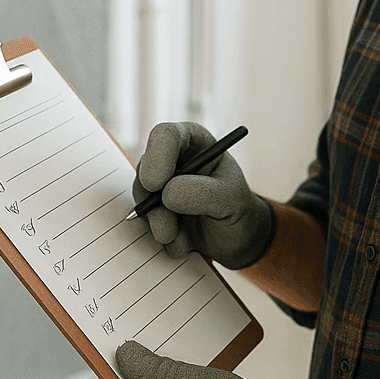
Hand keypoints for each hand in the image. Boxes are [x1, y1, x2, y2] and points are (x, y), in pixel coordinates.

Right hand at [134, 122, 275, 268]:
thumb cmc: (237, 208)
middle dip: (153, 200)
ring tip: (179, 239)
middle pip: (146, 167)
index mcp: (194, 142)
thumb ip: (202, 193)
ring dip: (158, 223)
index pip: (166, 136)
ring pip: (142, 196)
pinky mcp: (154, 208)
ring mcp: (160, 185)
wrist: (236, 238)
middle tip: (165, 228)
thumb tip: (167, 194)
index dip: (157, 156)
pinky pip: (145, 220)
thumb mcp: (230, 198)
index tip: (156, 184)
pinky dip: (162, 236)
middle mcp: (173, 159)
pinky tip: (183, 242)